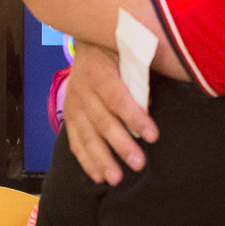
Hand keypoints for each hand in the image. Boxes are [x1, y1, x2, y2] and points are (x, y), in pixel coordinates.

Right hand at [62, 44, 157, 184]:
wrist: (88, 46)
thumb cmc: (117, 51)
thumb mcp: (128, 51)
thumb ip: (140, 73)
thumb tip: (156, 97)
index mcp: (98, 71)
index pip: (117, 98)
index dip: (134, 118)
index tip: (153, 136)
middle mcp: (81, 90)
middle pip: (102, 121)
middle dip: (120, 145)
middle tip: (138, 164)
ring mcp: (72, 106)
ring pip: (86, 136)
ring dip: (101, 160)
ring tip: (116, 179)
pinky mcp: (68, 118)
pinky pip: (76, 142)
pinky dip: (86, 161)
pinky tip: (98, 177)